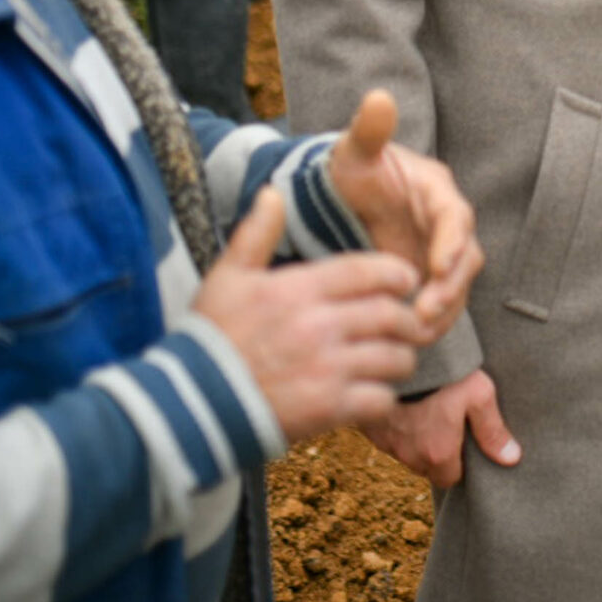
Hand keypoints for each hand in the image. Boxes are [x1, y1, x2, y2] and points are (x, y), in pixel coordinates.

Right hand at [192, 189, 428, 441]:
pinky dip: (382, 398)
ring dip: (399, 359)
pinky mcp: (329, 408)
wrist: (191, 405)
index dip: (397, 274)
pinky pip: (380, 399)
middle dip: (408, 319)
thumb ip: (256, 234)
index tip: (406, 281)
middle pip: (391, 314)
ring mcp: (327, 368)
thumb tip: (272, 193)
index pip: (368, 271)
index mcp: (300, 290)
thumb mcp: (228, 278)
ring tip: (392, 360)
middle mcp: (320, 325)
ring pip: (394, 357)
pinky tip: (373, 395)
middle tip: (409, 325)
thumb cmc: (211, 338)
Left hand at [328, 89, 481, 333]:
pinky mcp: (429, 276)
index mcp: (435, 191)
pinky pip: (439, 302)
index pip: (454, 217)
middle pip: (465, 258)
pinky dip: (430, 320)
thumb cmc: (351, 171)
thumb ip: (368, 130)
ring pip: (457, 285)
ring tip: (416, 331)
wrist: (345, 197)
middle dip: (450, 286)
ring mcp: (440, 252)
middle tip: (425, 310)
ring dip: (442, 309)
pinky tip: (408, 337)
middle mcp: (446, 223)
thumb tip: (379, 97)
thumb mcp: (354, 152)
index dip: (451, 242)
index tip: (438, 267)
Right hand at [359, 370, 520, 487]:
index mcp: (437, 453)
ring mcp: (386, 442)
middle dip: (436, 453)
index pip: (450, 478)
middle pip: (426, 467)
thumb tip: (511, 458)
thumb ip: (493, 430)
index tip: (463, 440)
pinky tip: (407, 405)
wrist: (400, 351)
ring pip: (405, 454)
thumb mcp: (478, 394)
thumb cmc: (444, 372)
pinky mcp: (370, 427)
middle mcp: (409, 455)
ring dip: (414, 440)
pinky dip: (396, 426)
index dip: (459, 462)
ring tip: (426, 410)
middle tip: (446, 423)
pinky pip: (386, 437)